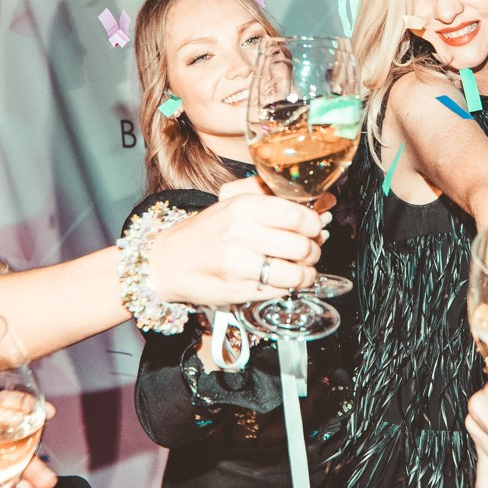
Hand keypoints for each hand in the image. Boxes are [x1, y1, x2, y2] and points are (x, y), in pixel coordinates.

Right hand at [150, 191, 325, 305]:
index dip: (315, 224)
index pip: (299, 216)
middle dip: (313, 250)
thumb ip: (270, 195)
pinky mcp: (240, 290)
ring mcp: (240, 265)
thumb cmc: (207, 231)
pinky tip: (284, 280)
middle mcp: (242, 234)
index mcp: (244, 207)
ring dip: (307, 273)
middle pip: (303, 246)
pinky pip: (282, 291)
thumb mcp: (232, 201)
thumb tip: (316, 202)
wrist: (170, 261)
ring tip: (301, 268)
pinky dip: (290, 287)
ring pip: (297, 273)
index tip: (315, 228)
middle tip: (309, 249)